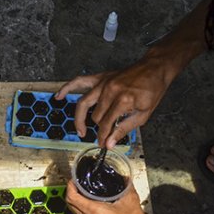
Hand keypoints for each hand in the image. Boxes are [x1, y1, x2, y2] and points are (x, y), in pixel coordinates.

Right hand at [55, 57, 170, 148]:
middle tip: (99, 138)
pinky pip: (79, 81)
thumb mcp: (143, 114)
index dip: (103, 137)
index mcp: (123, 101)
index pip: (106, 124)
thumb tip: (109, 142)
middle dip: (96, 129)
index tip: (103, 145)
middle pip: (95, 116)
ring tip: (80, 130)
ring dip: (80, 118)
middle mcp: (110, 91)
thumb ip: (124, 128)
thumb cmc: (152, 91)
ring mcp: (103, 83)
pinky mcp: (100, 77)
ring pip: (83, 103)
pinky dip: (67, 88)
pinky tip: (59, 96)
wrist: (154, 69)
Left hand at [65, 180, 152, 213]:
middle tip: (76, 184)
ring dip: (75, 201)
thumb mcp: (131, 201)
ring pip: (74, 211)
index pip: (72, 198)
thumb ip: (127, 186)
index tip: (73, 180)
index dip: (69, 186)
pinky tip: (90, 203)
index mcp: (94, 211)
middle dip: (70, 192)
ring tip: (82, 191)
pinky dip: (81, 208)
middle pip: (69, 204)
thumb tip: (124, 178)